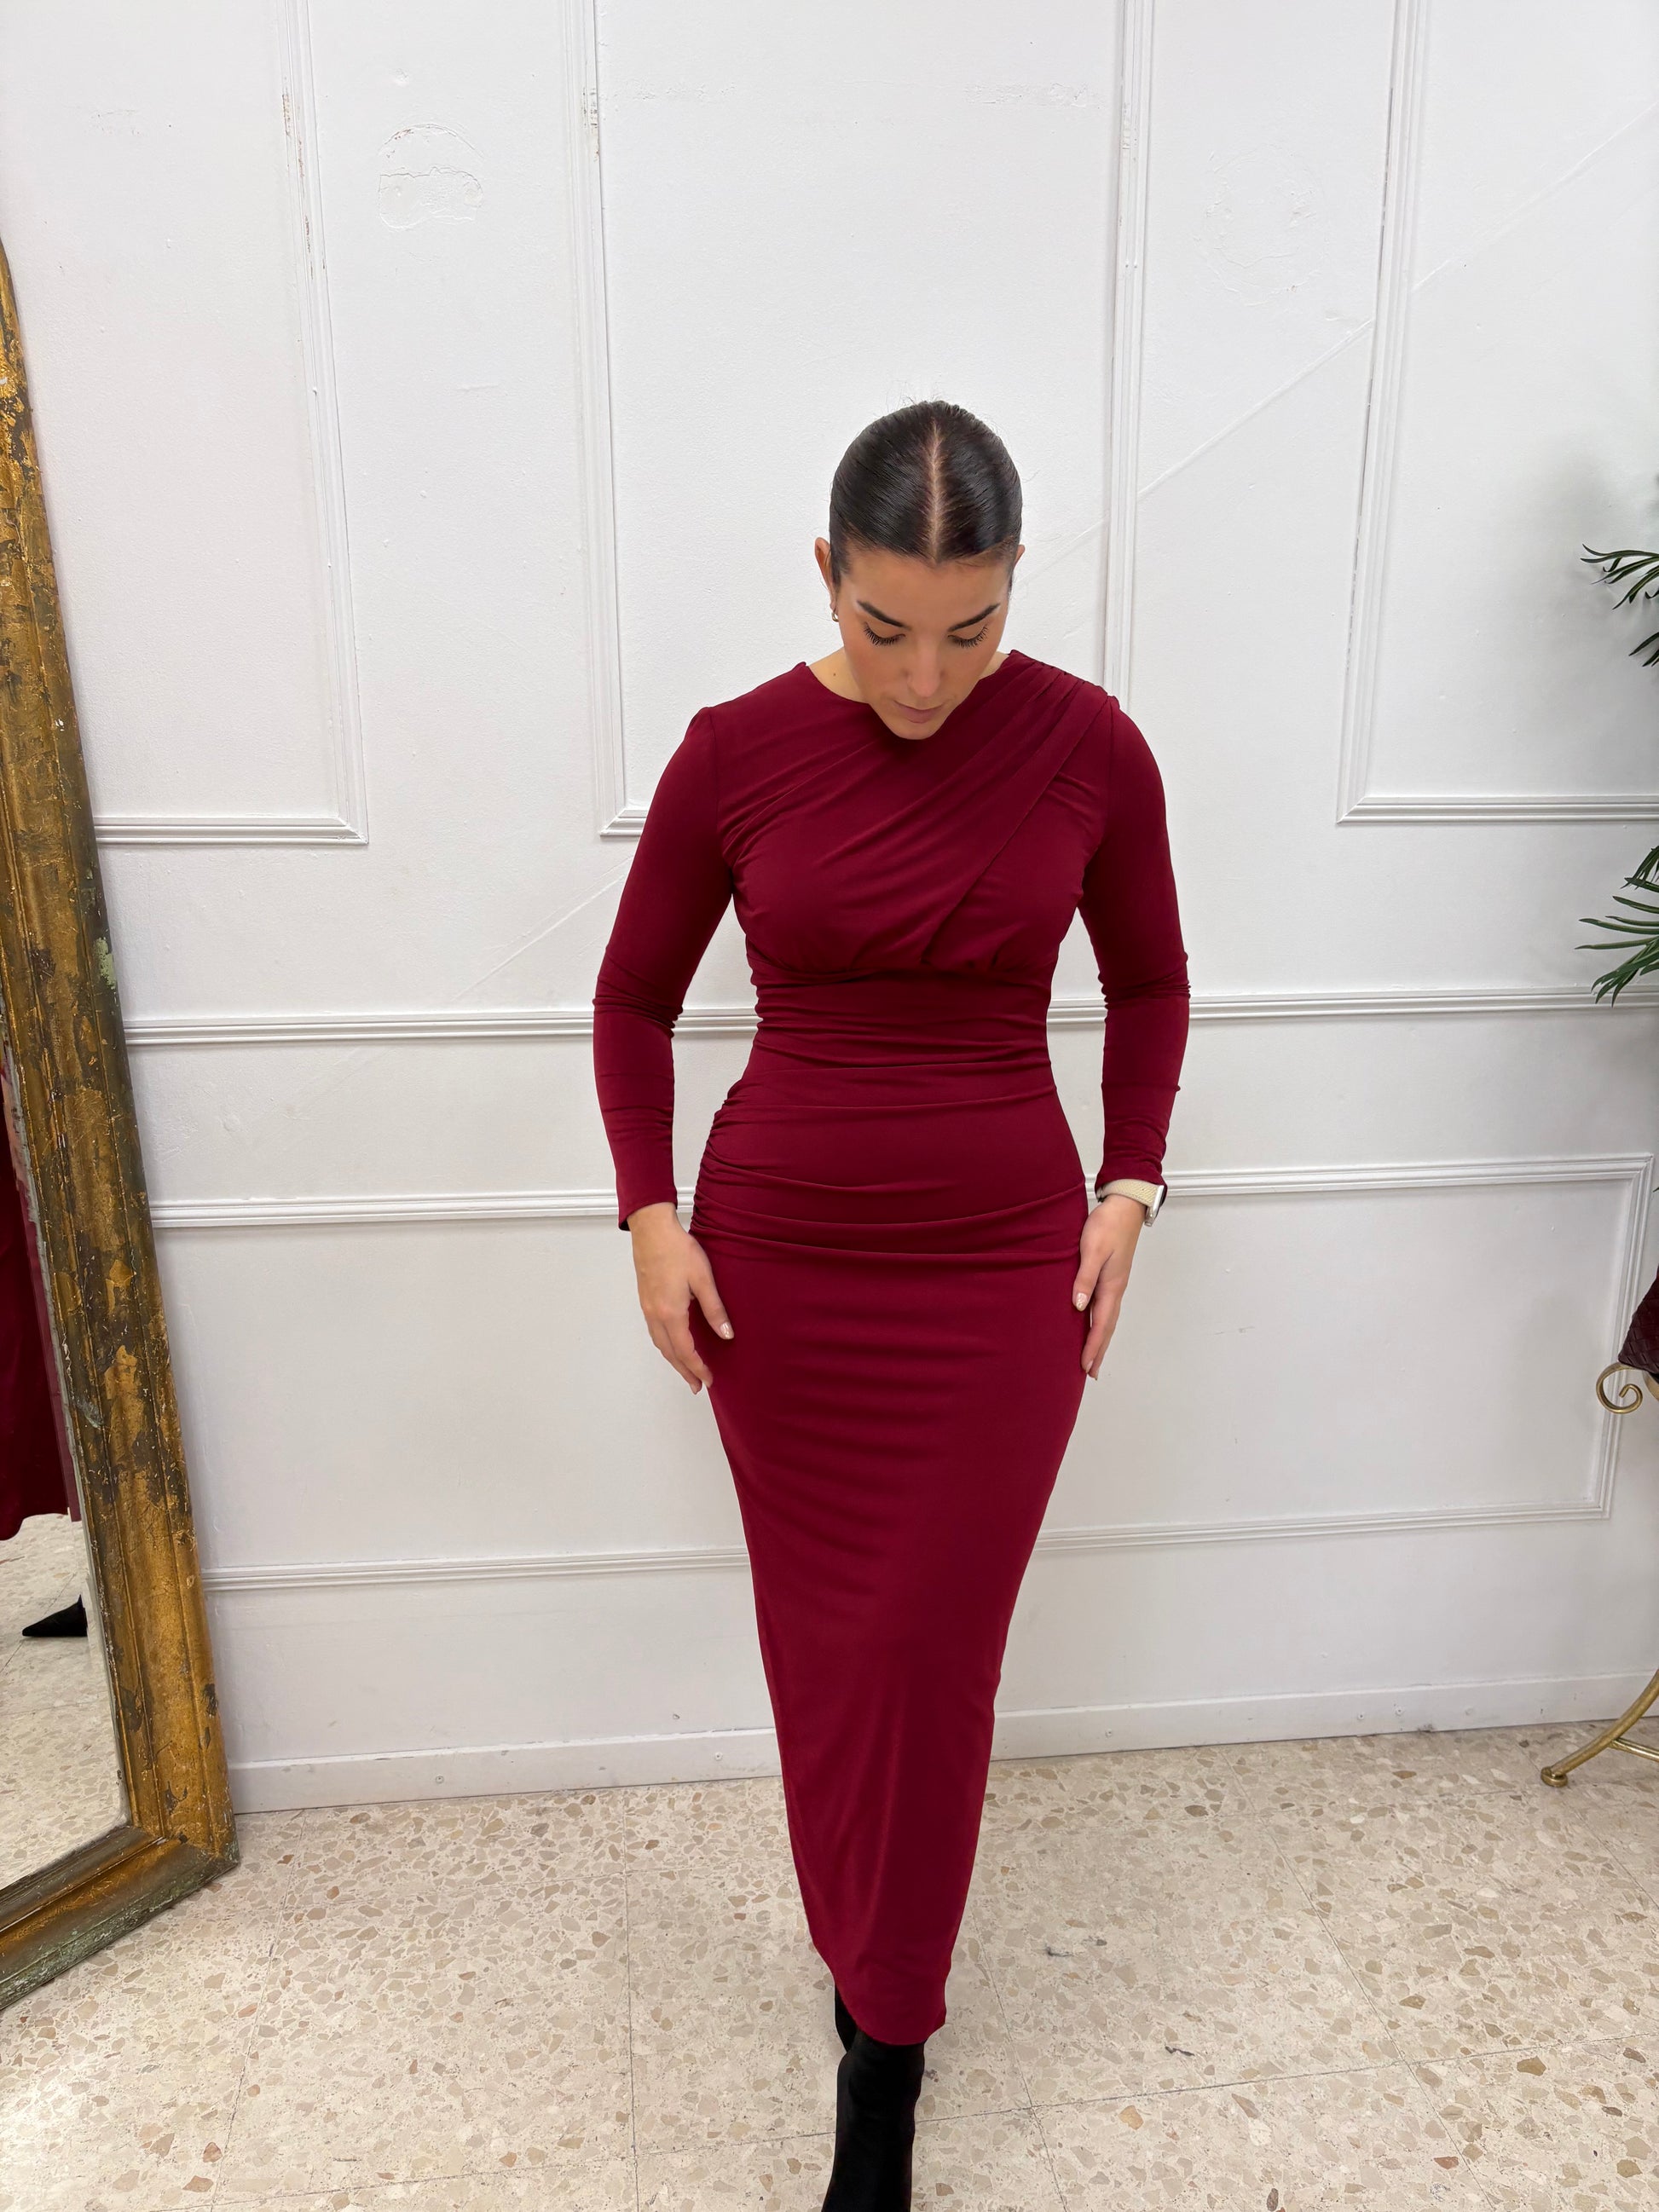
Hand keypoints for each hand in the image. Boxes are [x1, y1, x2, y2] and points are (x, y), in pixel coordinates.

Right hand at [626, 1202, 733, 1392]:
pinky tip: (673, 1344)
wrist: (652, 1231)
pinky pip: (654, 1332)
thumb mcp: (703, 1279)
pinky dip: (665, 1345)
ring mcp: (648, 1308)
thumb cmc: (678, 1250)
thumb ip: (714, 1309)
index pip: (685, 1350)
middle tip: (697, 1386)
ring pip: (660, 1344)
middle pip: (670, 1353)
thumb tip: (726, 1335)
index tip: (708, 1380)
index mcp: (671, 1313)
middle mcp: (655, 1315)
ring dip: (673, 1360)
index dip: (697, 1367)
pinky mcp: (646, 1300)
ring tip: (686, 1370)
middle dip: (684, 1371)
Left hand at [1071, 1194, 1144, 1380]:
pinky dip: (1100, 1321)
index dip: (1093, 1347)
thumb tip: (1079, 1307)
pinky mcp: (1112, 1274)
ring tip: (1093, 1356)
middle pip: (1107, 1327)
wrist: (1125, 1206)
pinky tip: (1093, 1323)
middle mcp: (1115, 1288)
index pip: (1101, 1324)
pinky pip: (1106, 1306)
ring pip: (1108, 1318)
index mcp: (1111, 1286)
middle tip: (1091, 1373)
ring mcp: (1115, 1282)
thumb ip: (1085, 1278)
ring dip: (1101, 1339)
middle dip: (1099, 1350)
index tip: (1085, 1367)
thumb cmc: (1107, 1225)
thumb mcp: (1092, 1250)